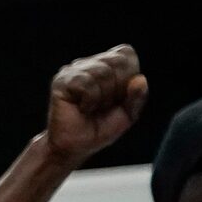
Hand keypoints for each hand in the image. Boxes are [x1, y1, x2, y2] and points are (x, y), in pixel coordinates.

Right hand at [43, 44, 146, 167]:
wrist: (74, 147)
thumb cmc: (99, 129)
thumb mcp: (128, 114)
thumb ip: (137, 97)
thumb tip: (140, 79)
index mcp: (106, 65)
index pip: (125, 53)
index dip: (128, 75)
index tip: (117, 97)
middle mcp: (89, 63)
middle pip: (117, 61)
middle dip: (117, 88)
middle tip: (103, 105)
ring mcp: (73, 70)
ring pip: (102, 72)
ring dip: (102, 98)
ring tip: (91, 108)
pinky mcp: (61, 81)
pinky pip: (86, 83)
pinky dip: (89, 101)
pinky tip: (81, 108)